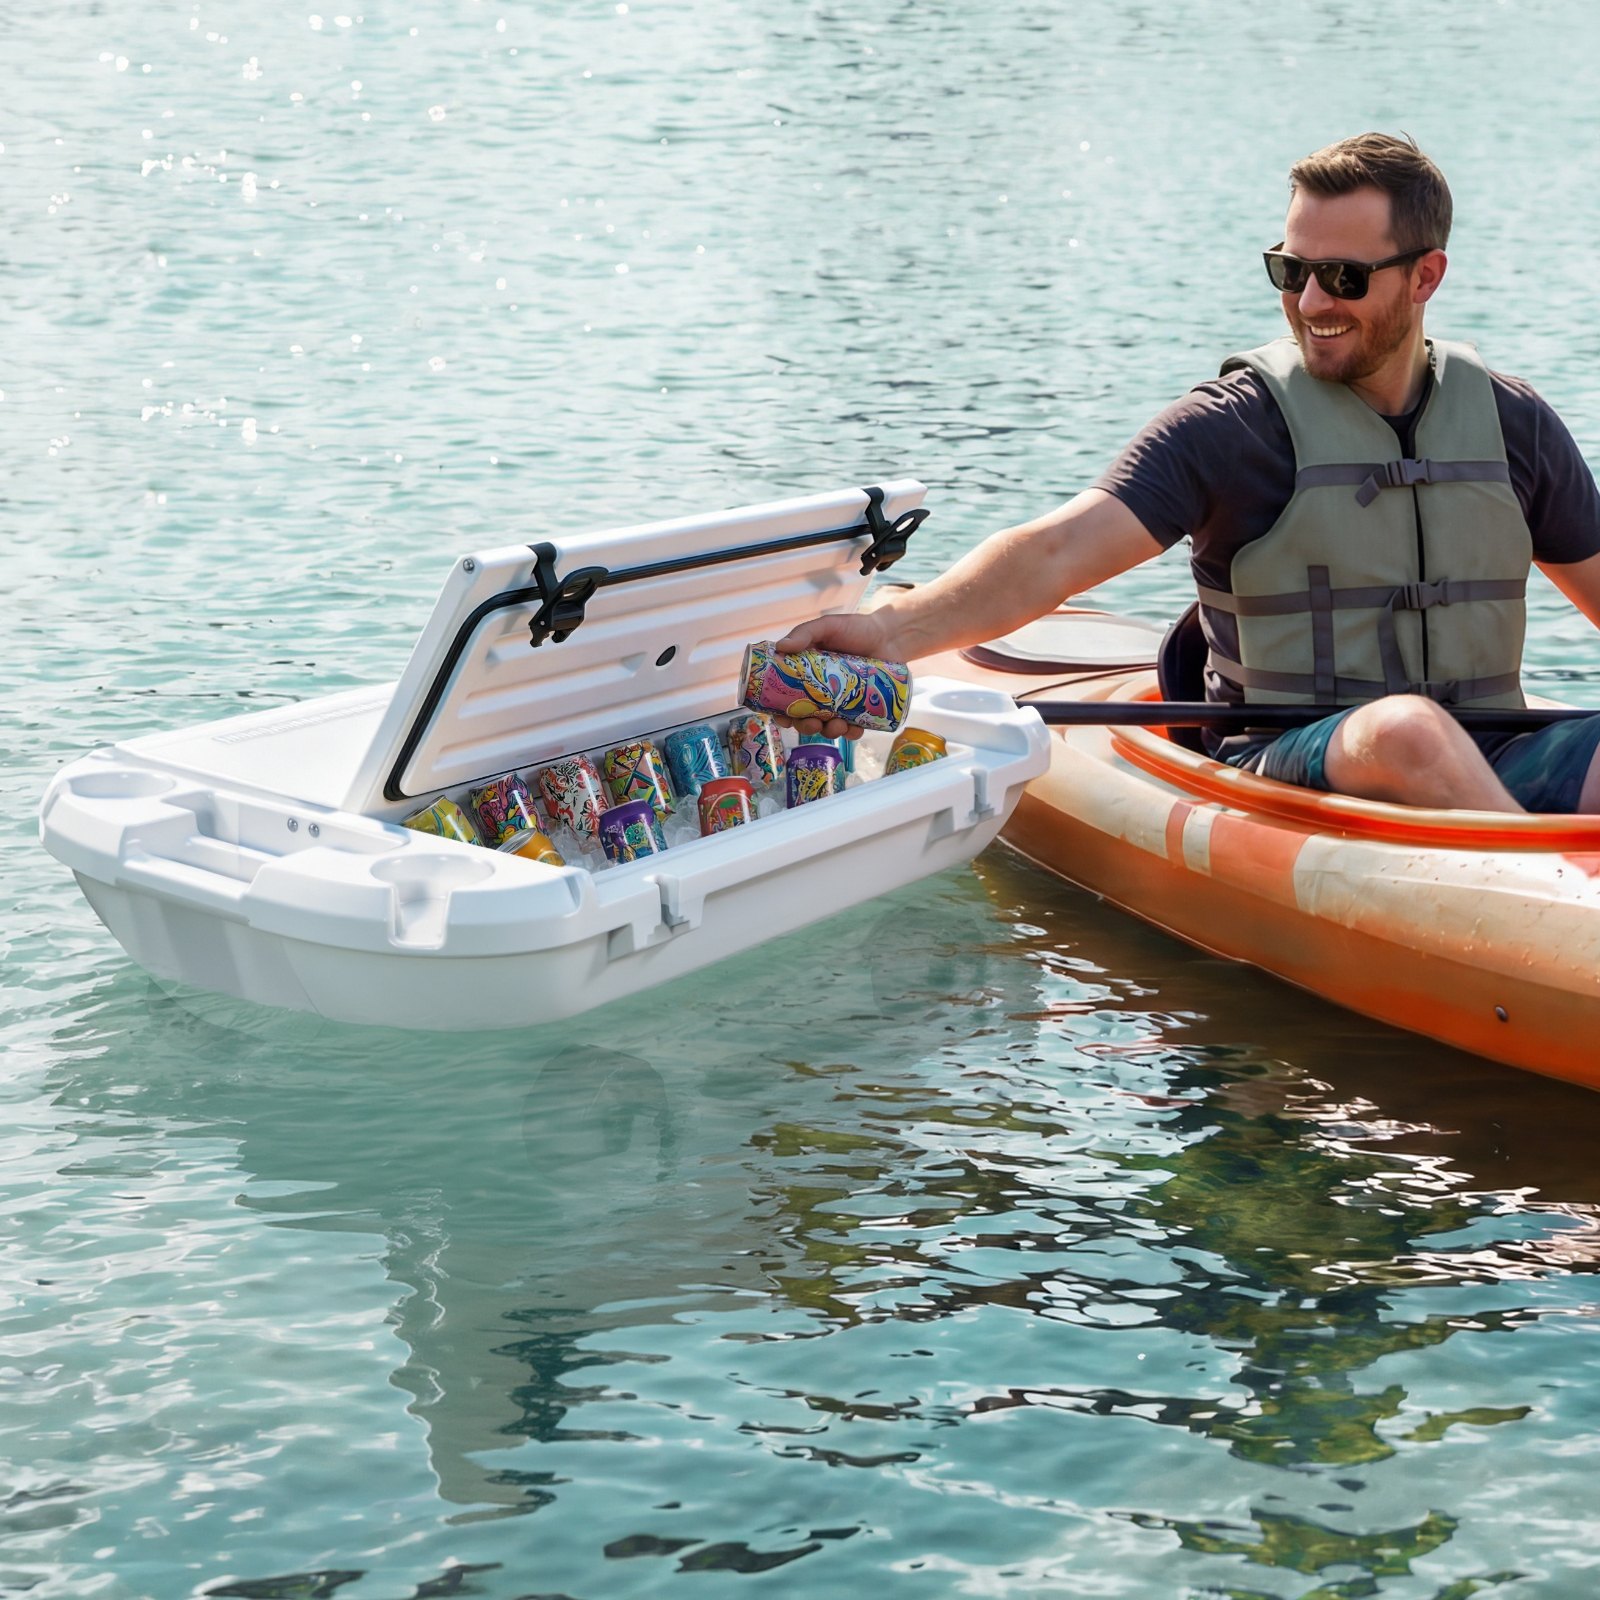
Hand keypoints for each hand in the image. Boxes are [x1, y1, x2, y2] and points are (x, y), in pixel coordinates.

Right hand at [768, 612, 905, 739]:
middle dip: (805, 726)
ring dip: (829, 732)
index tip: (783, 718)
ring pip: (828, 725)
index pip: (786, 696)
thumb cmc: (856, 628)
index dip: (781, 711)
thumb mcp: (828, 626)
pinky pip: (854, 727)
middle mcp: (820, 691)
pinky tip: (854, 729)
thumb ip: (805, 633)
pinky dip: (852, 733)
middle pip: (805, 717)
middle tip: (812, 723)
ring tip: (837, 725)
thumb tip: (780, 647)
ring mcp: (841, 702)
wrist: (890, 635)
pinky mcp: (861, 708)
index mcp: (805, 674)